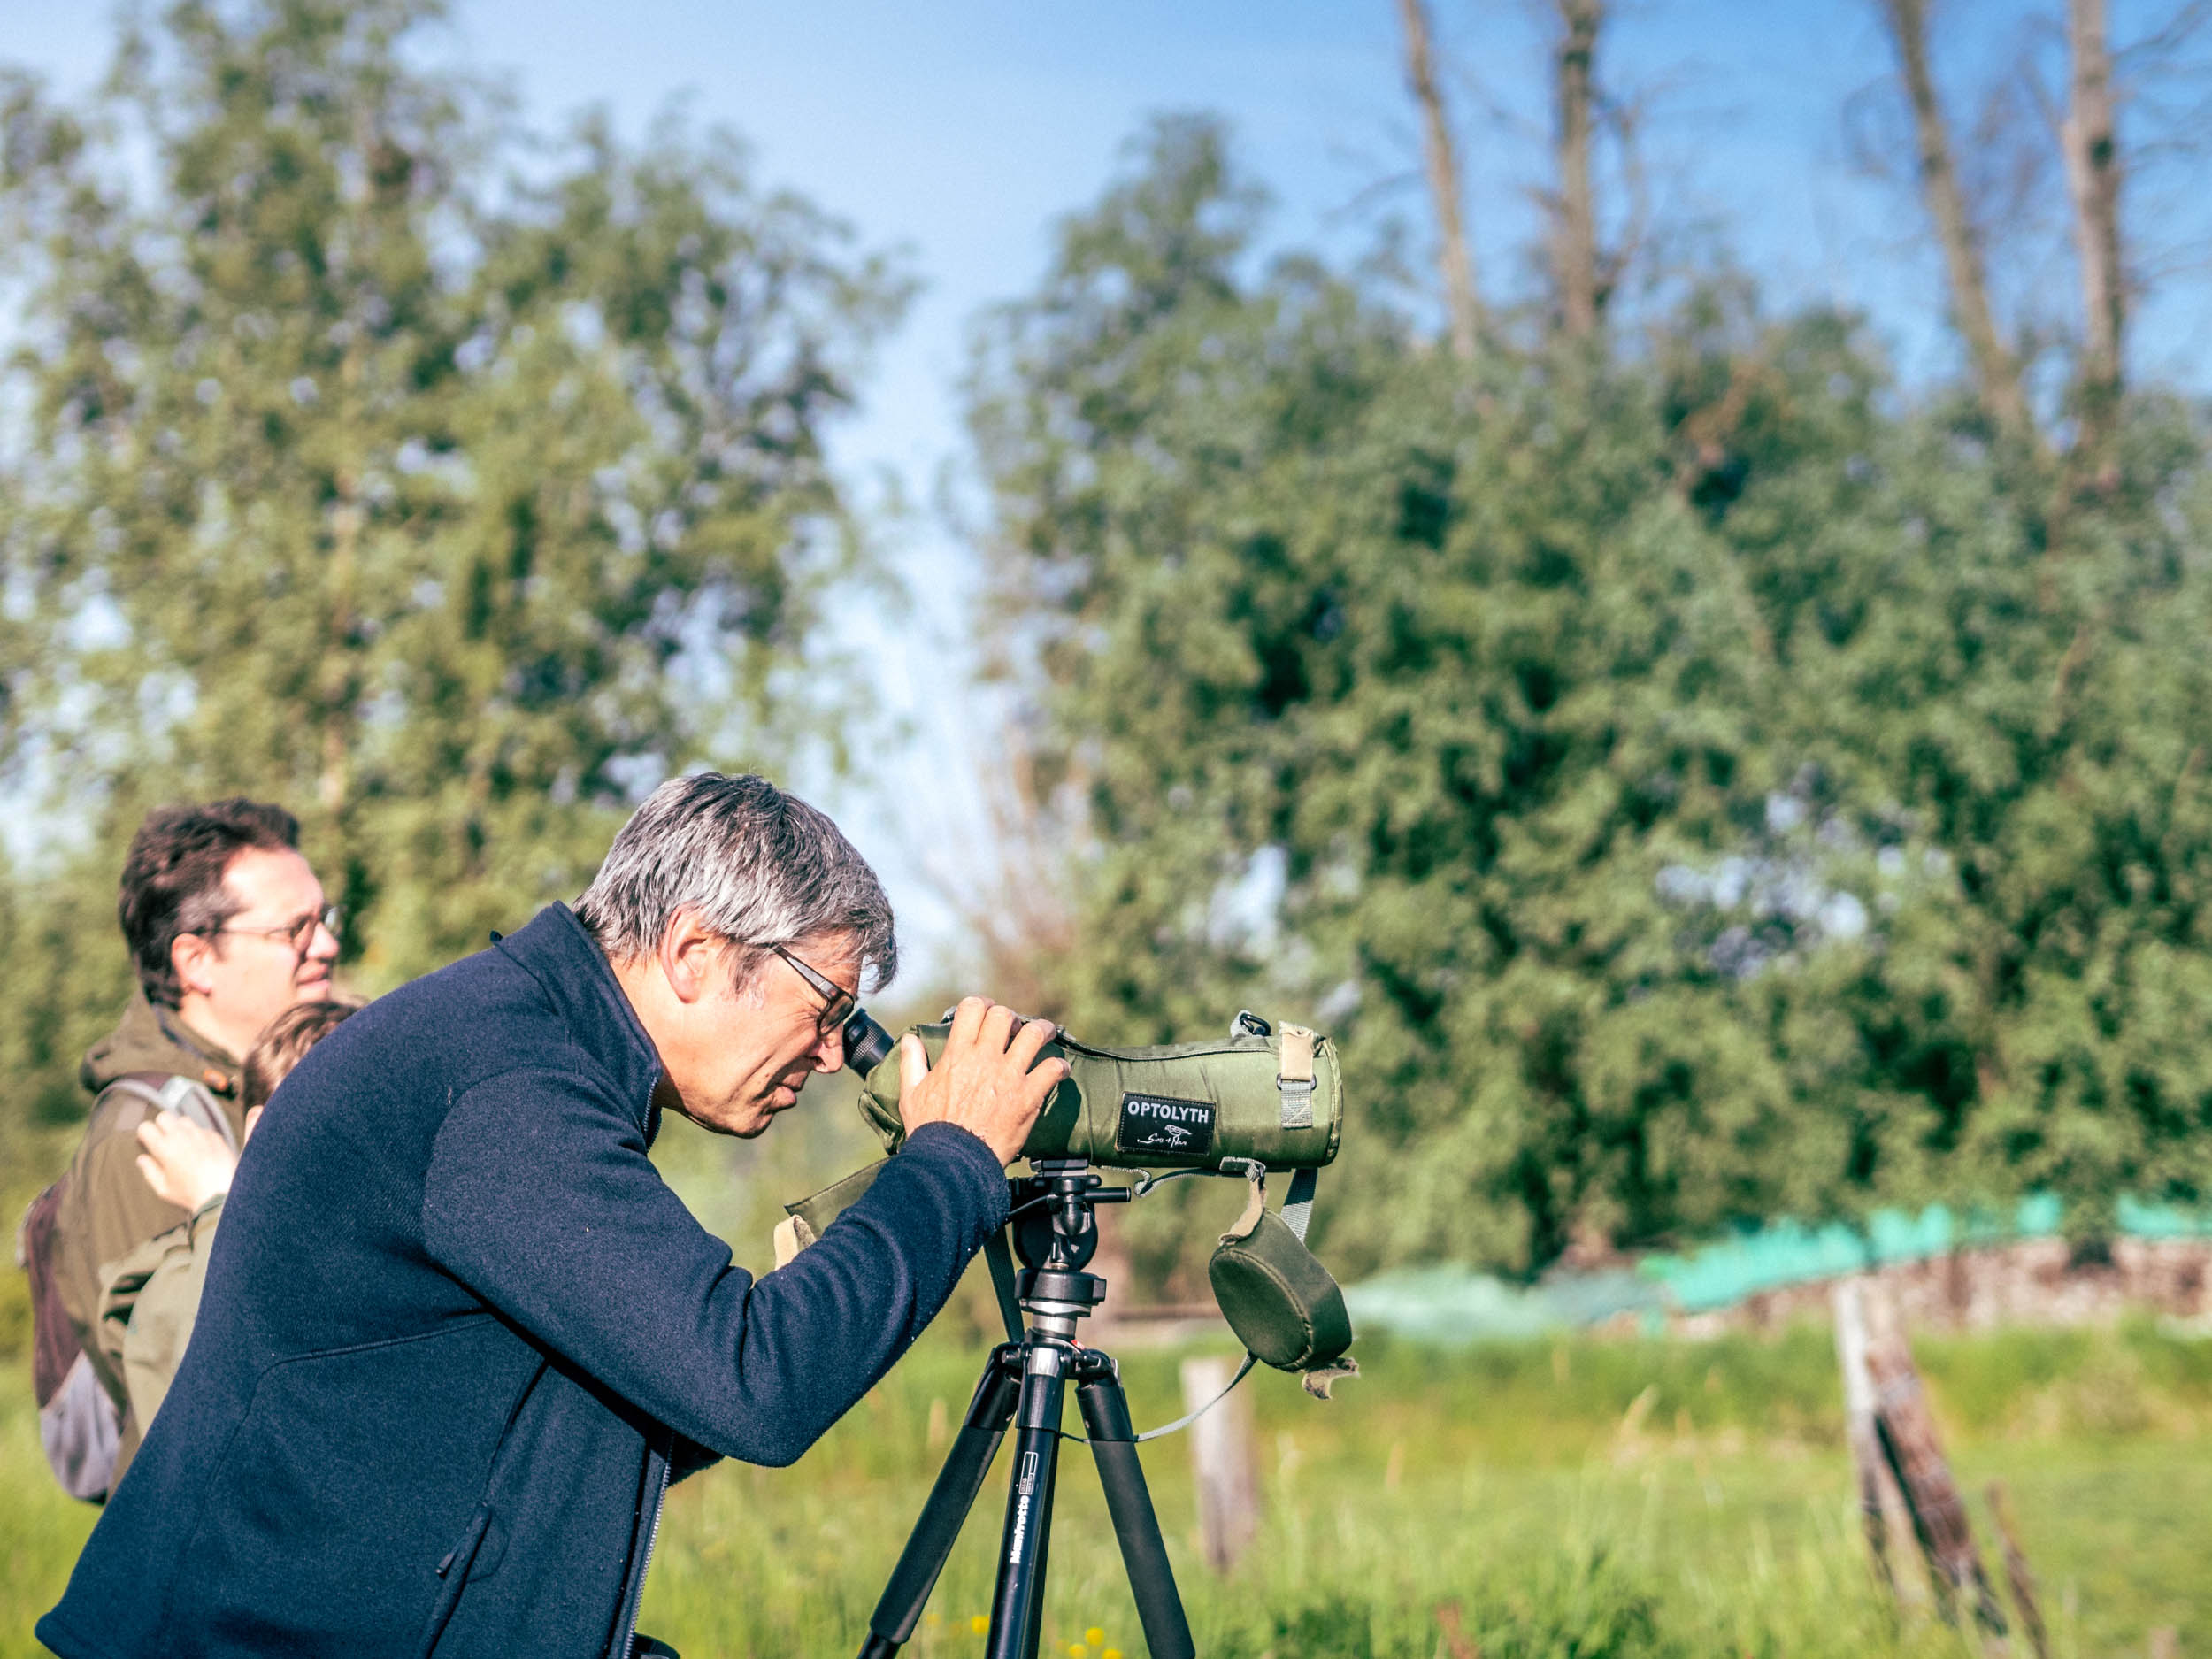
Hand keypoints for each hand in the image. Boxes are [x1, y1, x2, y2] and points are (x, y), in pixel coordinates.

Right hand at [135, 1113, 239, 1212]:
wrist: (221, 1194)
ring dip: (180, 1129)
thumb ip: (149, 1171)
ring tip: (183, 1144)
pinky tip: (200, 1149)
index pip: (146, 1127)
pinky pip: (202, 1129)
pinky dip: (198, 1136)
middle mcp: (182, 1137)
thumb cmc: (190, 1195)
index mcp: (165, 1149)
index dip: (144, 1133)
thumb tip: (142, 1159)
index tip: (146, 1140)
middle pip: (164, 1116)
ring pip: (184, 1120)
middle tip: (163, 1139)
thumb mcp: (163, 1188)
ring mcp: (200, 1134)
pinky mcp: (215, 1136)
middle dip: (161, 1126)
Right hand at [897, 996, 1068, 1166]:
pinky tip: (1059, 1070)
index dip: (983, 1005)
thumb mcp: (912, 1094)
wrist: (952, 1161)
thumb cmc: (931, 1131)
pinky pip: (1052, 1070)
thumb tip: (909, 1040)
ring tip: (1046, 1033)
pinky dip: (1059, 1067)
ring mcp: (1009, 1076)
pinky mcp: (1028, 1097)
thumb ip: (911, 1063)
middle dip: (1012, 1017)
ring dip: (1043, 1031)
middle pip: (1005, 1017)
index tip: (988, 1011)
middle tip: (1015, 1027)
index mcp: (957, 1055)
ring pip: (1034, 1035)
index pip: (973, 1009)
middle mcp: (985, 1059)